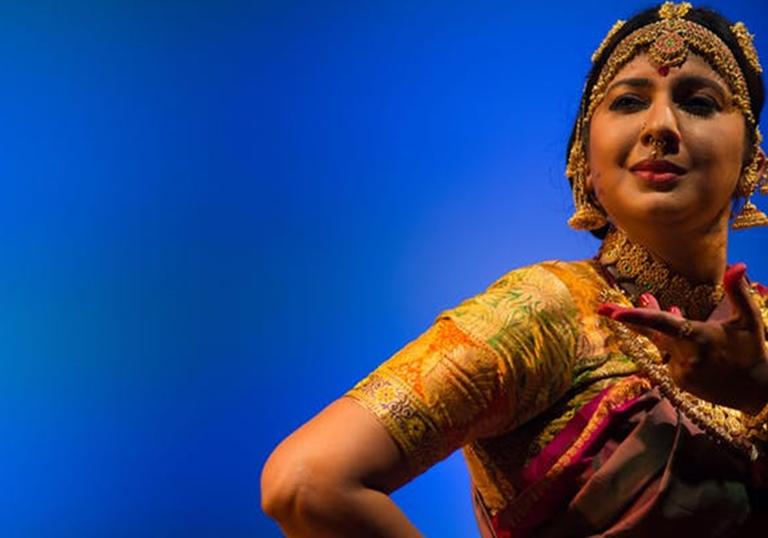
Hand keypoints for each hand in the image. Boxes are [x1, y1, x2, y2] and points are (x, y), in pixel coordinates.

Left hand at [597, 263, 767, 413]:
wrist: (757, 392)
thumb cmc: (753, 351)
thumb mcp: (749, 320)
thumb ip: (738, 292)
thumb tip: (738, 265)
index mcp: (700, 338)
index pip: (664, 325)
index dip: (638, 318)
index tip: (614, 314)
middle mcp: (686, 357)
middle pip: (652, 332)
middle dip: (634, 317)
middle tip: (603, 308)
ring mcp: (680, 372)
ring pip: (660, 343)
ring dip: (654, 325)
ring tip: (648, 299)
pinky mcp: (679, 382)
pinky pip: (667, 357)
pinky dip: (669, 344)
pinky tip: (679, 331)